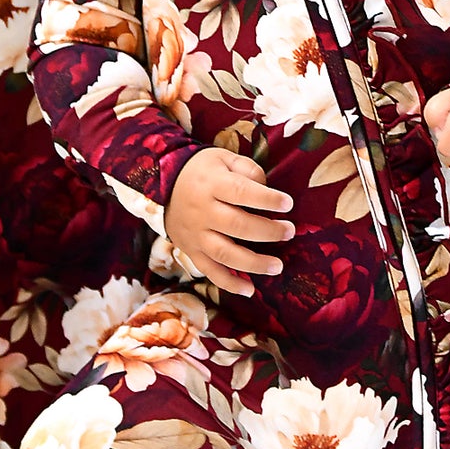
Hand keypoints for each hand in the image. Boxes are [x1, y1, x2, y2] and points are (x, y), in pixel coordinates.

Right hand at [165, 148, 294, 295]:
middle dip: (267, 231)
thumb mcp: (223, 158)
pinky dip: (229, 283)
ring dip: (254, 263)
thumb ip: (248, 170)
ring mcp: (195, 234)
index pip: (242, 192)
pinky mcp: (191, 251)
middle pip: (237, 225)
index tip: (287, 203)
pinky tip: (249, 290)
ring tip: (277, 266)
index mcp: (211, 184)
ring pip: (225, 253)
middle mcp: (202, 211)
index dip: (267, 199)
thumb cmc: (201, 171)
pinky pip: (210, 271)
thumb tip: (268, 189)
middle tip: (289, 231)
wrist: (160, 185)